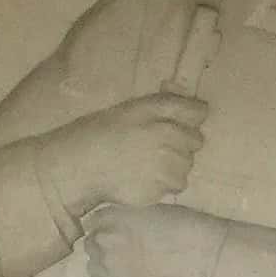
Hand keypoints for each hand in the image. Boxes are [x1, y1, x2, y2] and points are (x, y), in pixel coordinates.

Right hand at [60, 87, 205, 214]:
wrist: (77, 167)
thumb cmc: (97, 133)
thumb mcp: (128, 109)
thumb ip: (159, 101)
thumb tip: (178, 88)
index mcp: (159, 110)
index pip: (198, 111)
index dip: (190, 117)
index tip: (178, 123)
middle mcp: (168, 135)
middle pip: (196, 140)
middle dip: (181, 143)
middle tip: (155, 147)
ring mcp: (166, 164)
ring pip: (186, 166)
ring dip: (173, 166)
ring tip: (146, 165)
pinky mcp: (161, 188)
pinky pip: (174, 186)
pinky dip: (162, 185)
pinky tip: (142, 179)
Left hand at [87, 195, 220, 276]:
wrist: (187, 252)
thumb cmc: (177, 225)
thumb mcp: (151, 207)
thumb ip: (132, 213)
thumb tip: (130, 217)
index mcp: (112, 216)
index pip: (95, 220)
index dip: (100, 225)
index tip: (105, 228)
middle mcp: (103, 238)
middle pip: (91, 243)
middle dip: (100, 245)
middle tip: (115, 248)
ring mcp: (107, 262)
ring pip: (92, 264)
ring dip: (99, 263)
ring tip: (114, 266)